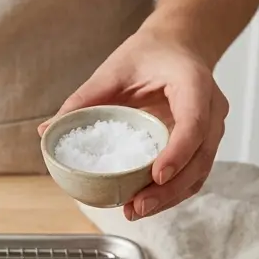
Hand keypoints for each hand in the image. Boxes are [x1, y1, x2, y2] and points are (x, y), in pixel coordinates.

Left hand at [44, 28, 225, 220]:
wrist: (176, 47)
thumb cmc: (147, 56)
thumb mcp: (112, 70)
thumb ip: (83, 99)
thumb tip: (46, 130)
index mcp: (193, 83)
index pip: (194, 122)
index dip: (178, 152)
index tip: (156, 176)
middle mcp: (211, 108)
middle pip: (200, 155)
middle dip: (171, 187)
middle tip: (137, 206)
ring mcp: (211, 127)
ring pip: (200, 170)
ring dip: (171, 196)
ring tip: (136, 211)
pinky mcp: (202, 142)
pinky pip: (193, 172)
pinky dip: (173, 192)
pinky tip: (147, 203)